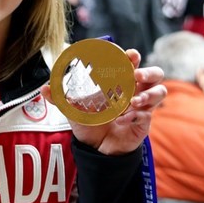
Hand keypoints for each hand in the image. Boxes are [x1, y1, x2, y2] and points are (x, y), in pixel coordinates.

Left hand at [41, 49, 165, 155]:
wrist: (95, 148)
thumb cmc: (89, 122)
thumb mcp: (72, 109)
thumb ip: (59, 97)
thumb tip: (43, 88)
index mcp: (120, 81)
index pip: (132, 64)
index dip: (133, 57)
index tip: (129, 54)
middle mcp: (135, 91)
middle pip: (154, 74)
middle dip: (149, 71)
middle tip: (137, 74)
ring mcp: (142, 107)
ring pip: (159, 92)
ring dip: (149, 93)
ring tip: (134, 101)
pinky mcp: (143, 124)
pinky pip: (147, 116)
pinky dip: (138, 115)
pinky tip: (126, 118)